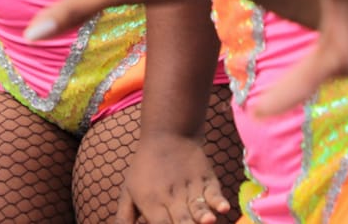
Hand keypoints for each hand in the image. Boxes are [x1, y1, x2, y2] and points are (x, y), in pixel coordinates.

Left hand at [118, 132, 233, 223]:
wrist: (167, 133)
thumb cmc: (144, 167)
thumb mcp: (128, 191)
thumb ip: (124, 217)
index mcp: (151, 204)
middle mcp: (172, 198)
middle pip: (182, 222)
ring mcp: (191, 188)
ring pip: (198, 208)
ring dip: (203, 217)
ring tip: (207, 222)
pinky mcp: (206, 179)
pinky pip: (214, 191)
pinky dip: (219, 201)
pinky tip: (223, 208)